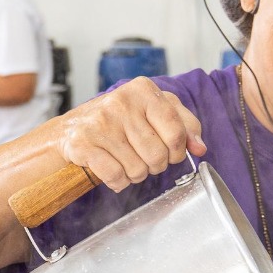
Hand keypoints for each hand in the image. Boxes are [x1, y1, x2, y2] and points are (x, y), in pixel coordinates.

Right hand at [53, 77, 207, 190]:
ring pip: (137, 169)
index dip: (178, 150)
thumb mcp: (153, 111)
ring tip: (127, 162)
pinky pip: (116, 176)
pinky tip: (114, 172)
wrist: (72, 127)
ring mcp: (100, 123)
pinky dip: (118, 182)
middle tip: (144, 158)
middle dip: (155, 165)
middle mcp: (121, 102)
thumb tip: (200, 148)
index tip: (172, 153)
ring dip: (136, 175)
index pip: (176, 129)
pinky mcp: (83, 143)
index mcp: (143, 90)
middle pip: (158, 154)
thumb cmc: (119, 120)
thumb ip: (183, 124)